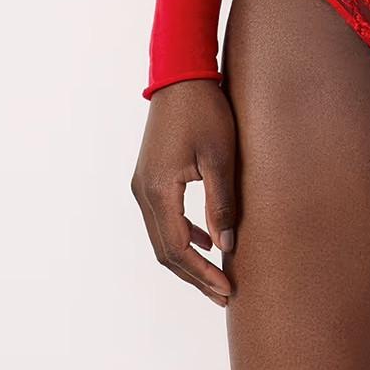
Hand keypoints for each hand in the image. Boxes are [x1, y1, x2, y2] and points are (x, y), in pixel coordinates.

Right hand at [132, 79, 239, 305]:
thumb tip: (227, 246)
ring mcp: (143, 185)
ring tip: (217, 277)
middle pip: (166, 251)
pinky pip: (163, 218)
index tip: (227, 289)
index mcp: (158, 191)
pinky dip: (183, 235)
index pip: (178, 248)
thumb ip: (222, 204)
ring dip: (188, 259)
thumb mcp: (220, 157)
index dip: (203, 273)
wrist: (181, 75)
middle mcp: (143, 193)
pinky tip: (205, 239)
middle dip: (195, 275)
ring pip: (162, 237)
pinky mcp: (150, 177)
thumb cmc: (204, 111)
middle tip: (224, 294)